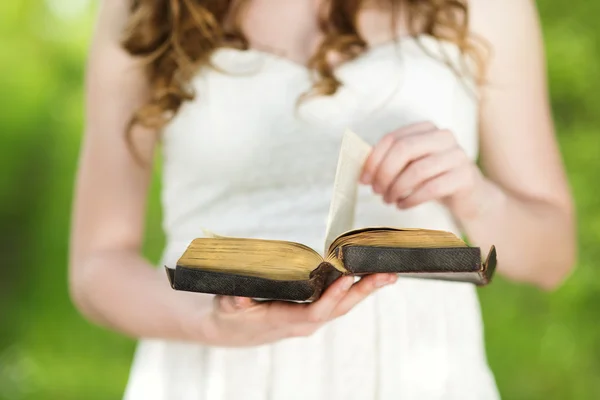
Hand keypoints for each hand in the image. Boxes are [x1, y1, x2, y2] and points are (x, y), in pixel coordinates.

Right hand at [192, 273, 396, 346]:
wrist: (230, 330)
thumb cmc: (229, 315)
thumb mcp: (226, 307)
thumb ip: (233, 302)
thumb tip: (238, 299)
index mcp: (284, 321)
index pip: (314, 312)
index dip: (331, 297)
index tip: (347, 279)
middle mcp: (303, 323)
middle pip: (339, 309)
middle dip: (363, 291)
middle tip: (386, 275)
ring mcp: (309, 318)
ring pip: (343, 305)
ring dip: (366, 290)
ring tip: (388, 275)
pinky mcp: (311, 311)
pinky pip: (337, 302)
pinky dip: (354, 290)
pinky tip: (368, 278)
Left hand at [360, 122, 488, 219]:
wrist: (469, 195)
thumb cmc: (432, 178)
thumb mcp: (411, 165)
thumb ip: (390, 162)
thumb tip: (363, 172)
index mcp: (426, 128)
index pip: (392, 138)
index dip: (374, 160)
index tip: (364, 180)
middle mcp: (443, 136)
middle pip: (404, 149)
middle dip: (385, 173)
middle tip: (377, 191)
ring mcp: (457, 155)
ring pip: (418, 170)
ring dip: (397, 188)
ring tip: (389, 200)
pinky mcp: (465, 176)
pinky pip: (432, 188)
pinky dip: (412, 199)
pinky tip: (403, 205)